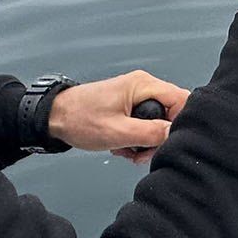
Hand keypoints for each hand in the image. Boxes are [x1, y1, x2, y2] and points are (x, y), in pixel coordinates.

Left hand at [44, 71, 190, 166]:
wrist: (55, 117)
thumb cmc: (80, 119)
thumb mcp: (118, 131)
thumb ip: (150, 133)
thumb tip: (175, 134)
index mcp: (143, 85)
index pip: (182, 100)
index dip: (180, 123)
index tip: (167, 142)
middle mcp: (143, 87)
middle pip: (171, 113)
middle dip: (159, 137)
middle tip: (142, 152)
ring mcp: (136, 96)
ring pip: (158, 122)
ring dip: (146, 141)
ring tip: (128, 150)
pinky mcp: (129, 107)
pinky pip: (145, 124)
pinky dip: (136, 138)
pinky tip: (122, 145)